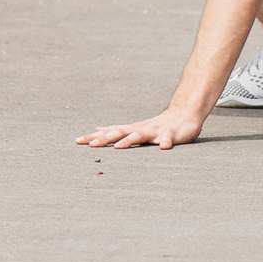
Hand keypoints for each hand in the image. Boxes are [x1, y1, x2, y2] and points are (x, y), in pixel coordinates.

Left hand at [75, 106, 207, 150]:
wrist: (184, 114)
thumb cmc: (157, 125)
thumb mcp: (135, 128)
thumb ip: (118, 130)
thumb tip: (97, 129)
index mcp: (132, 130)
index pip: (109, 133)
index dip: (94, 137)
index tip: (77, 141)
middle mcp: (141, 129)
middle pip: (120, 133)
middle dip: (105, 139)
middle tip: (91, 145)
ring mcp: (155, 131)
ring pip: (140, 135)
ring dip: (129, 141)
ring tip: (118, 147)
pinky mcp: (170, 134)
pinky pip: (167, 139)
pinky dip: (164, 142)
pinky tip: (163, 147)